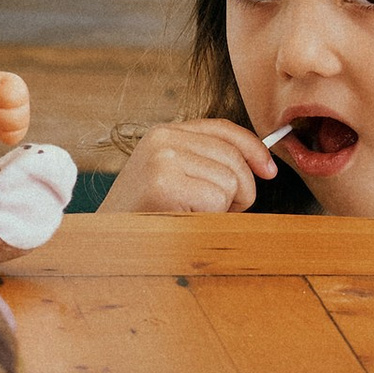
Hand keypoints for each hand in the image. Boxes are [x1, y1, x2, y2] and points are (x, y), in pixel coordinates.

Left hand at [0, 62, 31, 144]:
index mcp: (15, 86)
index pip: (15, 95)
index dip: (3, 99)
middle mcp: (21, 101)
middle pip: (19, 115)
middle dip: (1, 115)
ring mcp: (19, 116)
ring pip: (18, 126)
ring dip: (2, 125)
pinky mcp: (14, 130)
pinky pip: (15, 138)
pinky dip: (4, 136)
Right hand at [99, 119, 279, 216]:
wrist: (104, 244)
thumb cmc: (145, 216)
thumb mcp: (173, 177)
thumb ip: (206, 162)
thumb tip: (261, 165)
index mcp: (163, 132)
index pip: (223, 128)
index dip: (253, 148)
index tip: (269, 170)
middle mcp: (163, 138)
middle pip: (233, 157)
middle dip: (239, 190)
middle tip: (216, 210)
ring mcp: (163, 158)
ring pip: (230, 180)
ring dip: (222, 207)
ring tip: (192, 215)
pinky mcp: (165, 183)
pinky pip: (217, 199)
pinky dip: (211, 217)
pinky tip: (185, 221)